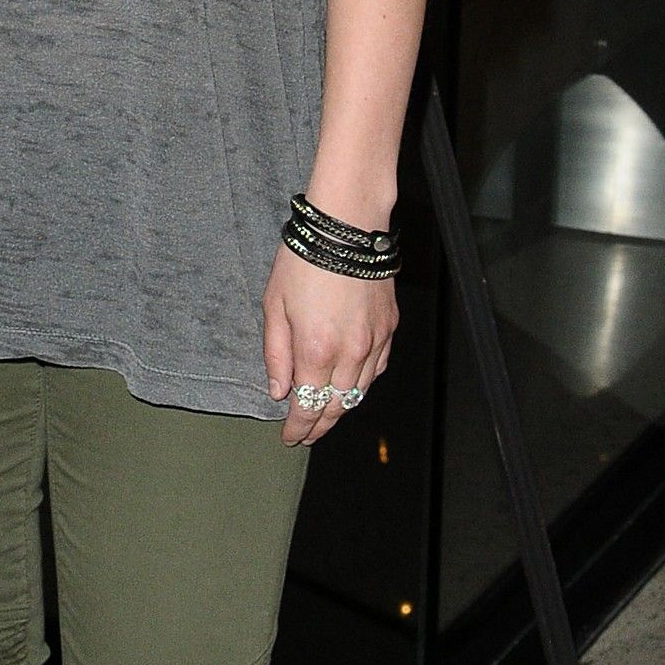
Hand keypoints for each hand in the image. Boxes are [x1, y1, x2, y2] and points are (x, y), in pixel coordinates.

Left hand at [262, 243, 398, 446]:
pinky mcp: (389, 328)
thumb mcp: (274, 306)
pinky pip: (377, 368)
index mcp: (316, 350)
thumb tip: (279, 391)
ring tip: (326, 416)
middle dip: (320, 425)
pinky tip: (351, 386)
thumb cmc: (305, 260)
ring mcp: (374, 341)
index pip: (307, 406)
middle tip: (306, 434)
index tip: (290, 437)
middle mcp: (350, 353)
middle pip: (337, 407)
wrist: (347, 227)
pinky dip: (362, 384)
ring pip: (360, 392)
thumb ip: (276, 354)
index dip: (298, 428)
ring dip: (342, 409)